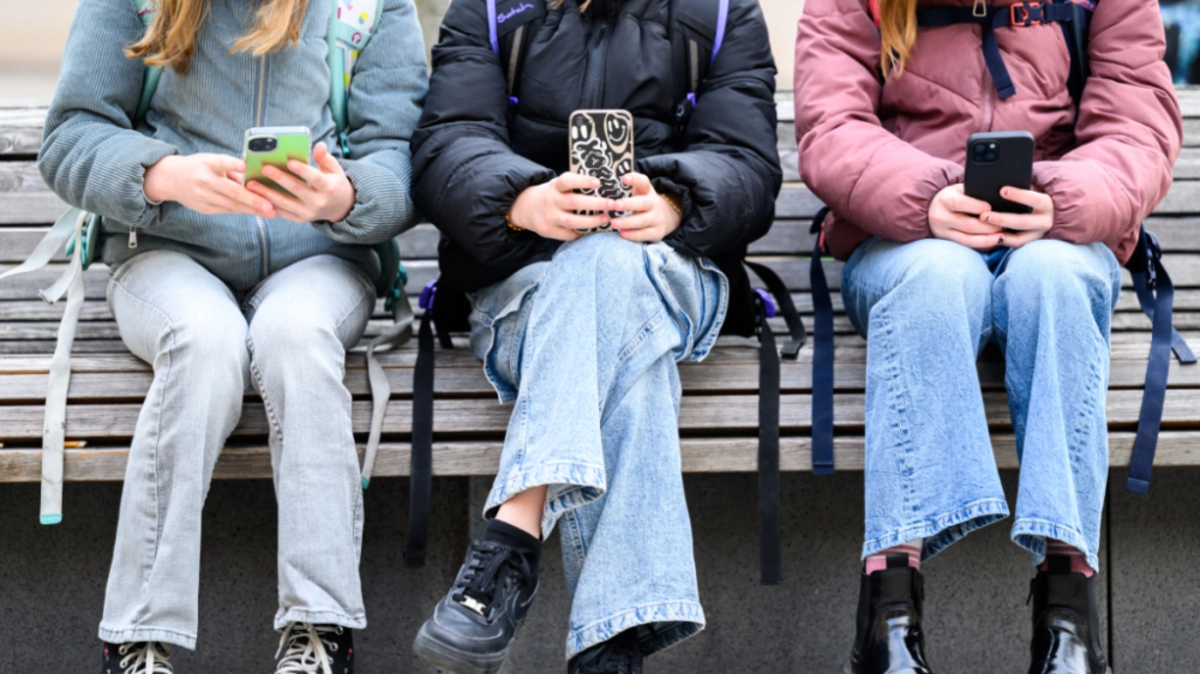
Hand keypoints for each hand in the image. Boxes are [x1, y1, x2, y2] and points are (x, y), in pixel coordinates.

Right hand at [143, 153, 274, 217]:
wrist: (170, 180)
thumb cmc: (198, 167)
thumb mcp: (210, 160)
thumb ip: (230, 167)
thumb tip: (251, 174)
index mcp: (206, 164)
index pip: (220, 163)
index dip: (232, 164)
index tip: (244, 166)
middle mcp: (204, 181)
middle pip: (231, 191)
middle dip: (252, 200)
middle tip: (270, 206)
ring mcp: (203, 197)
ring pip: (231, 205)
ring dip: (252, 209)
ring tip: (270, 212)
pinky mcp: (205, 209)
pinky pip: (227, 210)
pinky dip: (243, 211)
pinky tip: (257, 212)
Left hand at [246, 142, 356, 222]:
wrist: (340, 208)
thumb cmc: (333, 183)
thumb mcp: (334, 170)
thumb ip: (325, 158)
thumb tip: (319, 145)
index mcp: (328, 188)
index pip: (315, 178)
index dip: (302, 170)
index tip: (289, 161)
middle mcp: (318, 202)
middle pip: (297, 190)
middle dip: (280, 179)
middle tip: (264, 168)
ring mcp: (308, 213)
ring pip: (285, 203)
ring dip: (267, 194)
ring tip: (251, 184)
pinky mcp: (299, 219)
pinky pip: (282, 213)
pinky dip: (268, 205)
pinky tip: (255, 196)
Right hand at [508, 173, 612, 240]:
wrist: (524, 207)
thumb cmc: (551, 194)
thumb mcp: (557, 185)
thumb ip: (574, 185)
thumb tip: (603, 186)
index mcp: (554, 186)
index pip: (567, 181)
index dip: (583, 181)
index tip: (598, 183)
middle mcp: (551, 201)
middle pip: (575, 203)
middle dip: (596, 204)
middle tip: (613, 204)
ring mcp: (549, 217)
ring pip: (573, 222)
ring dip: (593, 221)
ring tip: (607, 218)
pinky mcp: (548, 231)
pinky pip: (569, 234)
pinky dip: (582, 232)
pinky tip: (593, 229)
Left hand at [609, 173, 682, 242]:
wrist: (664, 218)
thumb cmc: (641, 204)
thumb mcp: (638, 194)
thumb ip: (625, 190)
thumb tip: (605, 184)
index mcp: (647, 191)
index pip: (643, 182)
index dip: (634, 179)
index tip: (624, 178)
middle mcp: (654, 203)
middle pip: (643, 203)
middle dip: (629, 204)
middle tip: (615, 205)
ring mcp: (657, 218)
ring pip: (643, 220)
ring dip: (627, 222)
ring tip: (614, 223)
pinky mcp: (657, 232)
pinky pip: (645, 234)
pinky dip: (633, 235)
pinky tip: (622, 233)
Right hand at [928, 184, 1001, 250]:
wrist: (933, 209)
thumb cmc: (954, 196)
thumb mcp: (960, 190)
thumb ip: (974, 193)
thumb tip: (998, 199)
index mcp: (944, 200)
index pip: (960, 203)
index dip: (977, 206)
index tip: (991, 208)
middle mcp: (940, 217)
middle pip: (967, 225)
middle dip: (988, 226)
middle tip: (1005, 225)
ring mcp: (941, 232)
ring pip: (967, 239)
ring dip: (987, 240)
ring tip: (1001, 237)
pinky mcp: (946, 242)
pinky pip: (966, 246)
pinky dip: (981, 245)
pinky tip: (993, 243)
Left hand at [979, 187, 1053, 247]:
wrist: (1041, 211)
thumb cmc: (1029, 194)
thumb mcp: (1029, 188)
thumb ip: (1020, 186)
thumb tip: (999, 182)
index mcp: (1046, 204)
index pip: (1035, 199)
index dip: (1019, 195)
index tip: (1002, 191)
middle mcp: (1045, 222)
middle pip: (1022, 222)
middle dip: (1002, 219)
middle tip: (983, 215)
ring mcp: (1037, 235)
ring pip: (1017, 237)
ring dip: (998, 233)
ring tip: (982, 229)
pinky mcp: (1028, 243)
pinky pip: (1013, 245)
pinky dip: (1000, 241)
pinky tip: (986, 237)